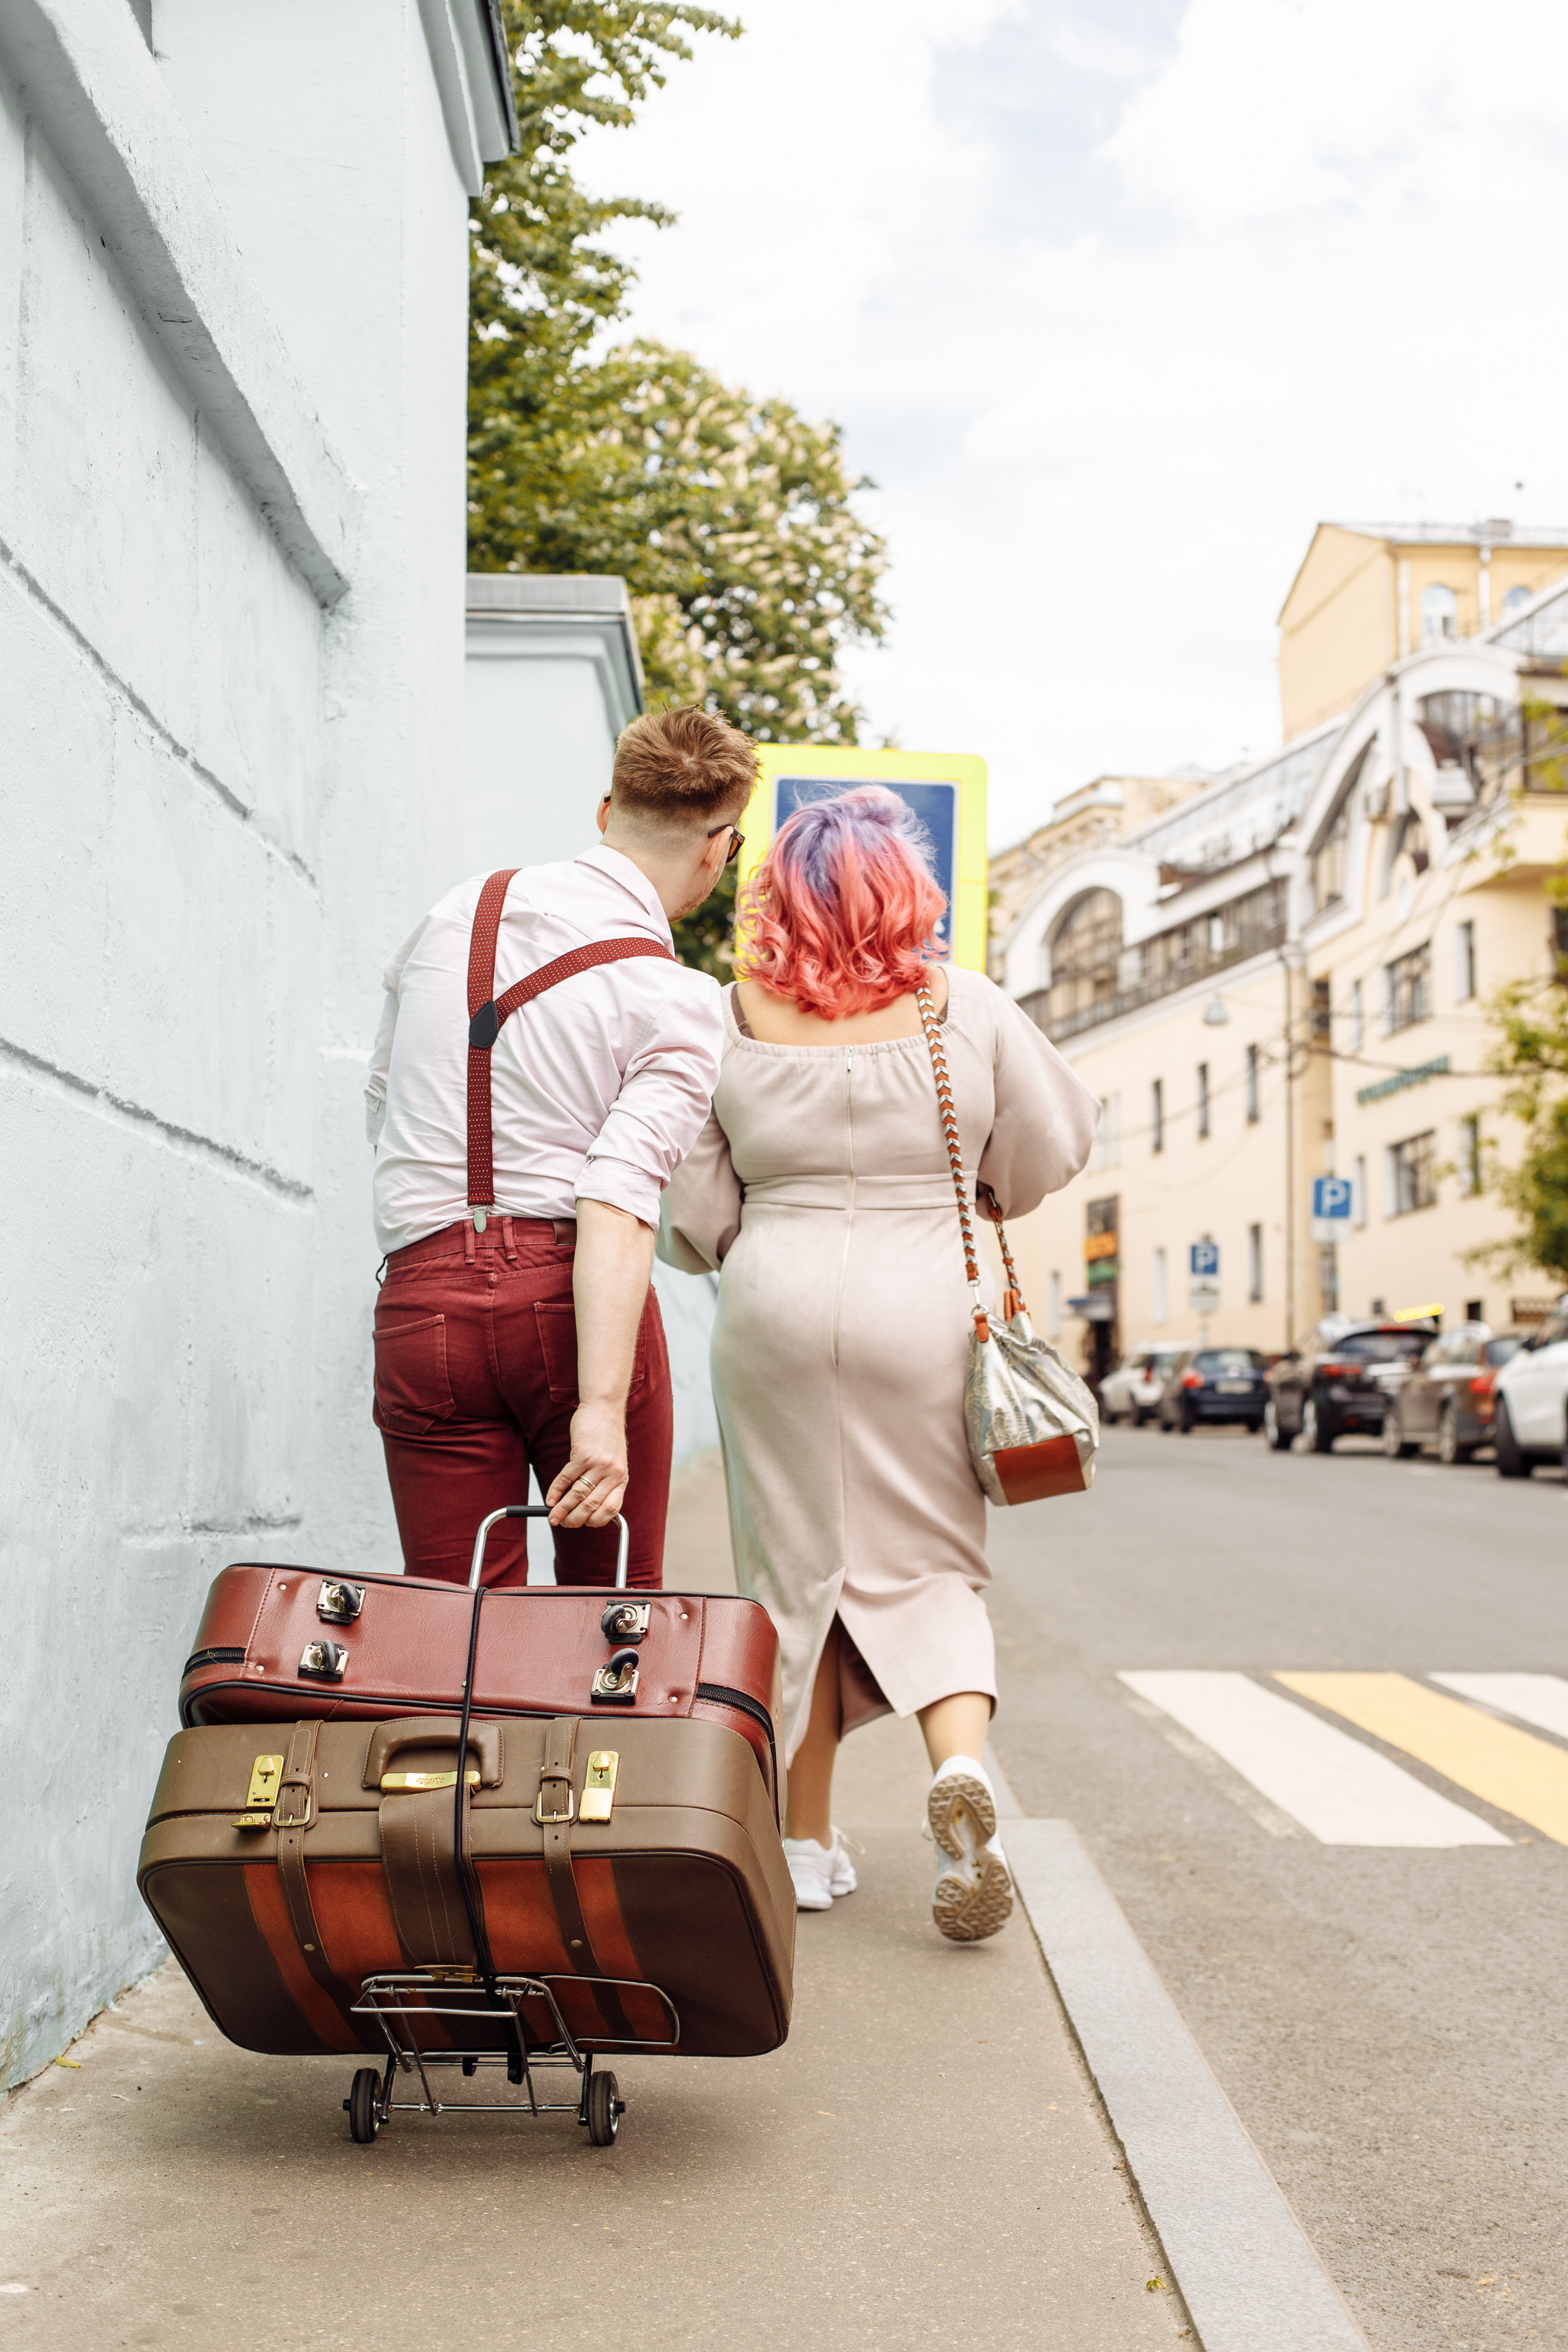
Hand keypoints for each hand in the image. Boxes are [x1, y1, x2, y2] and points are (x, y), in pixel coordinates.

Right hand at [546, 1402, 628, 1528]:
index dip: (595, 1521)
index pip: (612, 1509)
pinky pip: (566, 1478)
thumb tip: (588, 1507)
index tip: (583, 1524)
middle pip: (591, 1506)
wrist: (604, 1409)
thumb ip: (607, 1482)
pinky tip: (550, 1500)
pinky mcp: (582, 1454)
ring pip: (577, 1495)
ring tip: (553, 1518)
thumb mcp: (615, 1462)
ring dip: (562, 1510)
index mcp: (622, 1478)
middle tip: (562, 1524)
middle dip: (574, 1520)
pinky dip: (555, 1491)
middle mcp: (612, 1473)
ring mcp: (597, 1464)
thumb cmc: (607, 1437)